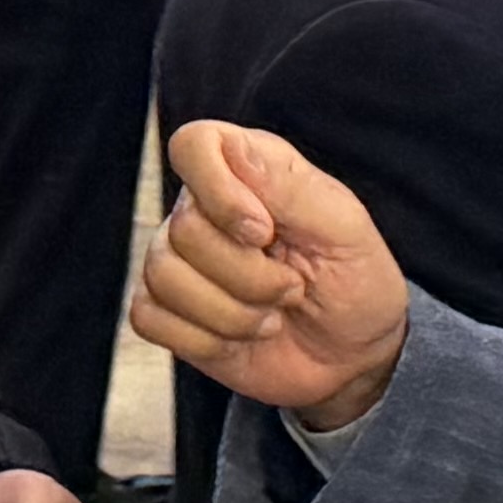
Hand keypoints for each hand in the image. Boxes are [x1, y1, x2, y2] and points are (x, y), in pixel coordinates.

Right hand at [130, 121, 411, 436]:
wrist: (350, 356)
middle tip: (292, 288)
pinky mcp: (167, 309)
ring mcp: (180, 259)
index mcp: (249, 170)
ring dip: (231, 314)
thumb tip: (236, 148)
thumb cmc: (354, 281)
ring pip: (162, 276)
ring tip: (270, 316)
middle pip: (183, 229)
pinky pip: (148, 317)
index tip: (264, 232)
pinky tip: (238, 338)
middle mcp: (205, 207)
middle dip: (249, 277)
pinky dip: (203, 340)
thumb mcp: (344, 230)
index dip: (219, 192)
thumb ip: (290, 186)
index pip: (193, 146)